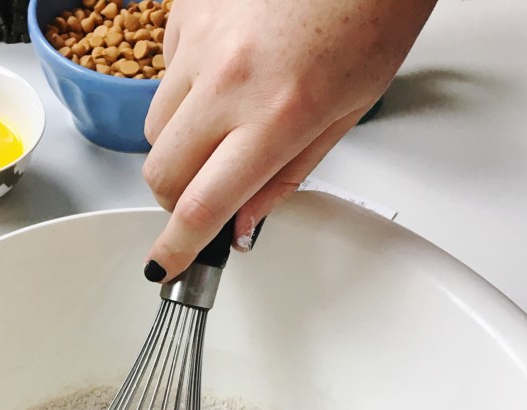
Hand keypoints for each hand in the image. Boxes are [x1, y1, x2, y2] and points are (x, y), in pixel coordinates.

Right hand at [142, 0, 434, 279]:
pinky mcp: (184, 13)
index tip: (164, 266)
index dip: (177, 246)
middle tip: (205, 191)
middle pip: (160, 173)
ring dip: (180, 140)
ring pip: (154, 126)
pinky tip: (228, 66)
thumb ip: (287, 175)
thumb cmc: (372, 13)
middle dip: (177, 195)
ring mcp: (200, 41)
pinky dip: (187, 84)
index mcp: (279, 114)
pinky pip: (165, 72)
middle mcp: (229, 79)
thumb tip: (243, 222)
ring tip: (227, 115)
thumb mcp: (346, 111)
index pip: (202, 205)